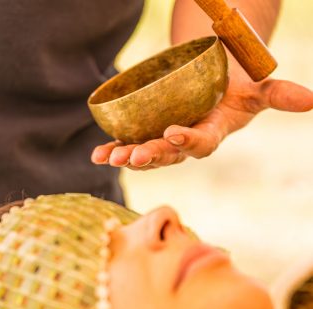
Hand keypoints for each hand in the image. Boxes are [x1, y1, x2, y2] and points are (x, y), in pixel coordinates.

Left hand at [91, 77, 312, 169]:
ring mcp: (163, 141)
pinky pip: (128, 144)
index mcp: (211, 135)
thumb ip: (279, 95)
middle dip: (151, 156)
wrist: (213, 84)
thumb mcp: (257, 87)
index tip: (174, 134)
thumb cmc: (236, 86)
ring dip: (126, 156)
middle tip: (134, 156)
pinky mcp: (147, 134)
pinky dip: (112, 149)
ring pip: (144, 153)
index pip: (200, 143)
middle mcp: (185, 144)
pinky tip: (96, 154)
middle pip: (167, 154)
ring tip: (109, 157)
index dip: (188, 142)